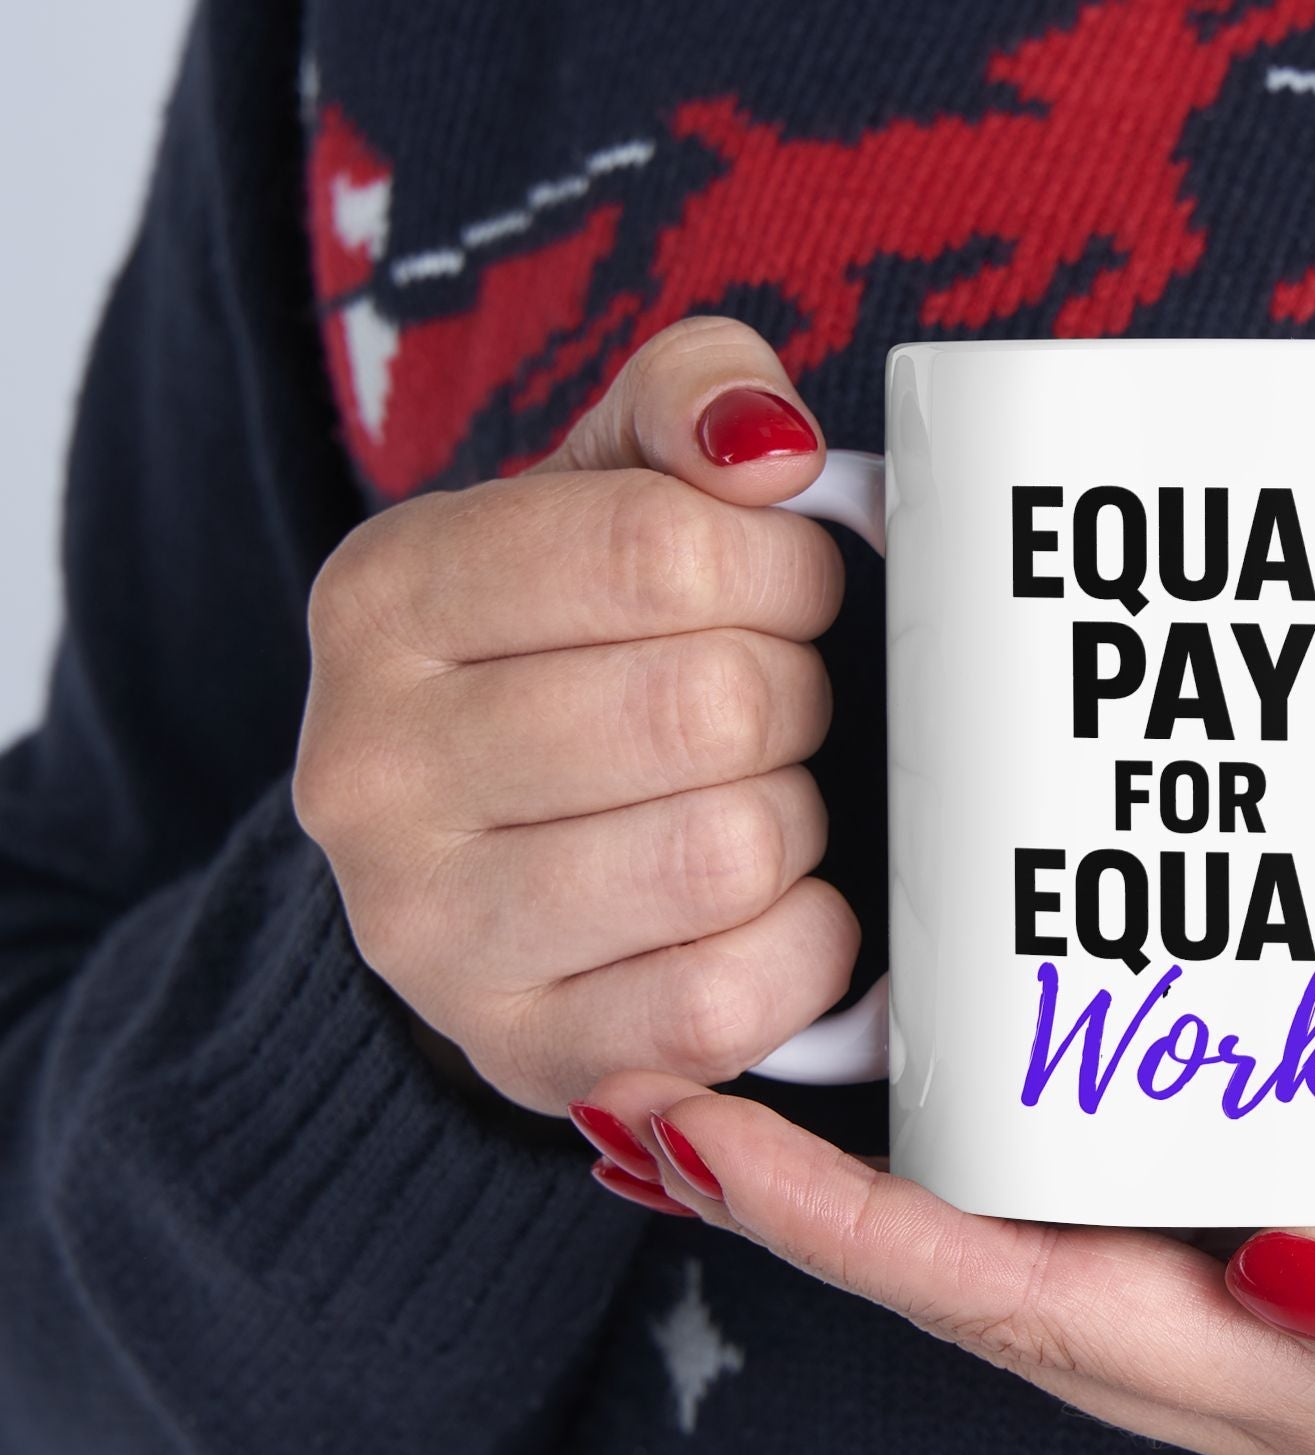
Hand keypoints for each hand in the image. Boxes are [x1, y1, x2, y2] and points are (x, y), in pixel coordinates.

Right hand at [293, 317, 857, 1113]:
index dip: (783, 568)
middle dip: (793, 696)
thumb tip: (769, 446)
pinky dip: (803, 946)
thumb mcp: (607, 489)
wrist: (486, 861)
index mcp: (386, 597)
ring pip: (727, 853)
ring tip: (759, 800)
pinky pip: (729, 1001)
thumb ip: (689, 401)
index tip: (791, 590)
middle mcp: (370, 771)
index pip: (661, 549)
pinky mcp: (525, 1053)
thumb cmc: (577, 654)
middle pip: (709, 706)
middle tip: (776, 706)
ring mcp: (430, 934)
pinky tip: (774, 907)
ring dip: (794, 821)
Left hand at [574, 1028, 1314, 1454]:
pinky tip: (957, 1049)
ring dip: (886, 1168)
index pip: (1032, 1314)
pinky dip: (1011, 1121)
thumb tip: (1283, 1274)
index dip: (857, 1237)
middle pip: (992, 1279)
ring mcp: (1287, 1275)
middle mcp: (1270, 1347)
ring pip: (1038, 1229)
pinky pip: (1122, 1169)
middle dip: (814, 1206)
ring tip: (752, 1067)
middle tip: (661, 1085)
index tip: (700, 1139)